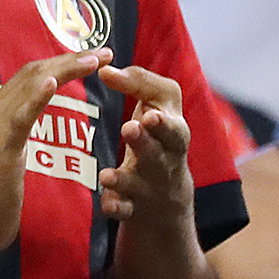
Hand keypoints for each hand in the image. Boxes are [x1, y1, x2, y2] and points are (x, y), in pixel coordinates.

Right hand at [0, 49, 109, 270]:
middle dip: (70, 59)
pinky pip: (21, 116)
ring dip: (65, 68)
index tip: (90, 58)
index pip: (27, 78)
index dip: (60, 63)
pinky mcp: (0, 147)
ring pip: (30, 85)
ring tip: (95, 59)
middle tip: (105, 51)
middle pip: (32, 73)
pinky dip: (37, 96)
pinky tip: (54, 81)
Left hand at [97, 62, 194, 230]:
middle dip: (144, 143)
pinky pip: (124, 210)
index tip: (150, 115)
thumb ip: (137, 83)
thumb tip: (104, 68)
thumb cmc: (159, 136)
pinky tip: (106, 203)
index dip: (164, 124)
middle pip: (157, 155)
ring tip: (108, 175)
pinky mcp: (132, 208)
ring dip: (124, 179)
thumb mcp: (159, 106)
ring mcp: (149, 187)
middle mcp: (165, 162)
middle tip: (130, 129)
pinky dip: (116, 207)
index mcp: (174, 136)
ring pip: (138, 185)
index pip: (174, 129)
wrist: (166, 194)